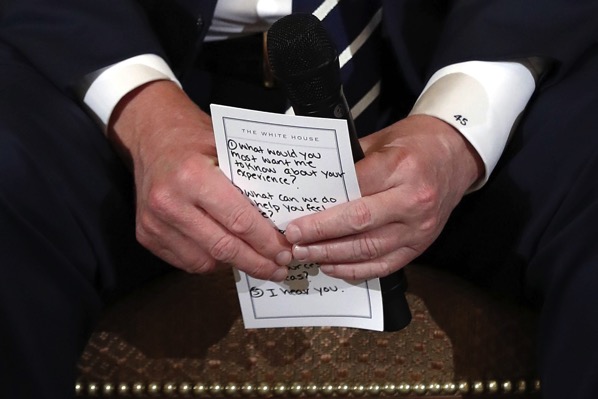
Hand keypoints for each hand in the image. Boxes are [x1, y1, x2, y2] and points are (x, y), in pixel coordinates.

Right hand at [109, 81, 290, 279]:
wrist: (151, 135)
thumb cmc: (193, 139)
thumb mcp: (226, 148)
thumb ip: (250, 182)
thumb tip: (283, 219)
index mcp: (192, 175)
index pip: (239, 220)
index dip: (266, 242)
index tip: (284, 251)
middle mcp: (170, 202)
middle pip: (223, 247)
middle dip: (256, 262)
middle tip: (278, 268)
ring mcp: (154, 222)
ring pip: (205, 261)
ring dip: (234, 264)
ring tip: (255, 260)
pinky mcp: (146, 235)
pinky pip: (186, 261)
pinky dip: (210, 261)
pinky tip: (226, 253)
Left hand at [284, 115, 482, 279]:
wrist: (457, 156)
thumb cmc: (416, 144)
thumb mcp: (381, 141)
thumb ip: (350, 164)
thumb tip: (313, 187)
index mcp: (401, 167)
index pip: (353, 191)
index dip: (321, 210)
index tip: (296, 218)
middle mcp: (413, 200)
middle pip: (358, 223)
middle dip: (321, 234)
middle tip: (294, 240)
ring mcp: (419, 227)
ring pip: (369, 248)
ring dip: (332, 255)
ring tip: (306, 254)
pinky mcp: (420, 245)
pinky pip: (384, 264)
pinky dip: (355, 270)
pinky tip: (332, 266)